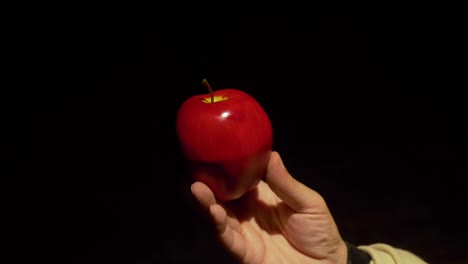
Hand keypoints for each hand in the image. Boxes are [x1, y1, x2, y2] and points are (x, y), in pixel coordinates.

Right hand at [191, 151, 347, 263]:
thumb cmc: (320, 231)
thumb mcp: (307, 202)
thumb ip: (285, 182)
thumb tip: (271, 154)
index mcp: (259, 197)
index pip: (235, 179)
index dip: (221, 167)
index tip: (208, 150)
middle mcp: (246, 213)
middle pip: (219, 196)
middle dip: (202, 183)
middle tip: (187, 167)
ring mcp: (244, 233)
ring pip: (217, 216)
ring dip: (204, 202)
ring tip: (195, 187)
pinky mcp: (245, 252)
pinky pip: (228, 238)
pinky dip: (218, 224)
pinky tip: (213, 210)